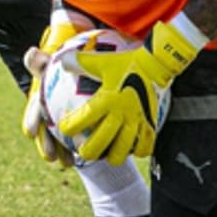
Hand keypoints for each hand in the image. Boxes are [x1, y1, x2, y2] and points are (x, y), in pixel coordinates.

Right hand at [21, 23, 78, 166]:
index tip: (30, 132)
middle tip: (50, 156)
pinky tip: (90, 159)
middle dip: (46, 144)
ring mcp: (61, 122)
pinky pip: (76, 140)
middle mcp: (48, 113)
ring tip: (67, 163)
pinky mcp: (76, 128)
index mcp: (41, 99)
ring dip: (61, 152)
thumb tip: (30, 52)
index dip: (32, 121)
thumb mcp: (57, 62)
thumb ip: (45, 59)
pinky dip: (80, 149)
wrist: (86, 73)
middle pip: (45, 131)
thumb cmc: (67, 67)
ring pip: (59, 140)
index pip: (34, 110)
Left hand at [58, 22, 197, 164]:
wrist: (156, 64)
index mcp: (107, 99)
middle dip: (89, 151)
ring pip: (124, 149)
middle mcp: (122, 112)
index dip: (71, 127)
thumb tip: (60, 61)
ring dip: (113, 156)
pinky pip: (145, 146)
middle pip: (102, 142)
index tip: (64, 129)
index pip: (85, 118)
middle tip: (82, 152)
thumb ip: (79, 62)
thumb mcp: (101, 61)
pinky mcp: (151, 123)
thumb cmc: (125, 62)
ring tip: (106, 156)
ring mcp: (137, 120)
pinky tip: (131, 150)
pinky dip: (137, 151)